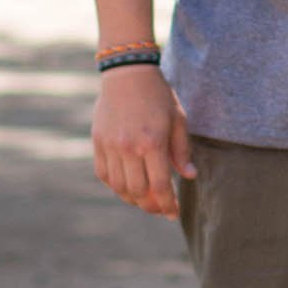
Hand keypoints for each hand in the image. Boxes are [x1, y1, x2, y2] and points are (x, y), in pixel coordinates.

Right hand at [92, 64, 193, 217]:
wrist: (127, 74)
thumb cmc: (158, 96)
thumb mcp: (178, 120)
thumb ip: (182, 151)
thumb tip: (189, 177)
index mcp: (152, 142)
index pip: (160, 185)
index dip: (167, 204)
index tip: (173, 214)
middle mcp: (128, 148)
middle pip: (137, 191)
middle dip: (150, 205)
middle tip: (160, 209)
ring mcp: (110, 146)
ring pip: (118, 186)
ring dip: (132, 199)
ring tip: (145, 200)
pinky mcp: (98, 142)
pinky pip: (104, 174)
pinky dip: (115, 185)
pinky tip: (127, 186)